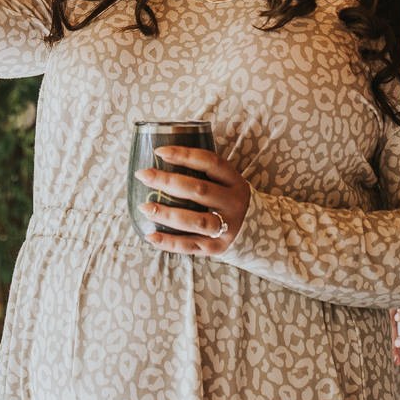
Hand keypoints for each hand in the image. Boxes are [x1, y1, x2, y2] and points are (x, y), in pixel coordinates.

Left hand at [135, 147, 251, 256]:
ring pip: (196, 220)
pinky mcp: (216, 248)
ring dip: (167, 214)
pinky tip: (150, 235)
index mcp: (234, 181)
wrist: (256, 230)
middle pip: (199, 190)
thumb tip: (161, 156)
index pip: (210, 162)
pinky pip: (190, 245)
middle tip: (143, 175)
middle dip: (168, 181)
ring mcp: (227, 227)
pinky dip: (168, 242)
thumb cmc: (227, 198)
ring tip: (144, 207)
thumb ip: (203, 172)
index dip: (185, 155)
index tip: (159, 151)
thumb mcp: (226, 181)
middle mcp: (233, 203)